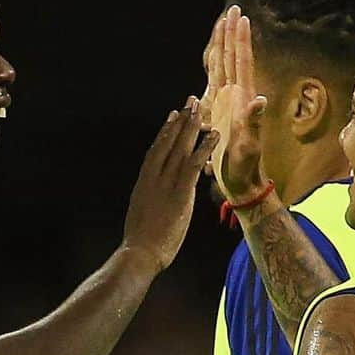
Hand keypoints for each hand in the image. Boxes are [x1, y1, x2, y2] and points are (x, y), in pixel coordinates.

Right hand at [123, 100, 218, 271]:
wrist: (140, 253)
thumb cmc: (141, 243)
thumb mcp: (142, 216)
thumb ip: (149, 203)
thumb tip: (152, 202)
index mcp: (144, 183)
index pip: (156, 151)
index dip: (165, 132)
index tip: (172, 117)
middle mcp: (154, 177)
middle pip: (168, 142)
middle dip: (180, 121)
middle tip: (190, 102)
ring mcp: (166, 183)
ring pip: (180, 148)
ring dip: (192, 126)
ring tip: (201, 108)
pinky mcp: (180, 193)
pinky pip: (194, 164)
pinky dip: (204, 148)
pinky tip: (214, 135)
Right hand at [206, 6, 268, 203]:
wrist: (242, 181)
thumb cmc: (245, 166)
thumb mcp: (249, 145)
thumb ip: (253, 122)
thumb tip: (259, 99)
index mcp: (241, 100)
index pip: (241, 63)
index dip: (240, 41)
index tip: (241, 18)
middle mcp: (235, 97)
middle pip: (233, 58)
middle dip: (232, 35)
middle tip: (233, 10)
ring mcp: (227, 103)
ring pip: (224, 67)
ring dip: (224, 45)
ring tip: (224, 23)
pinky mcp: (219, 112)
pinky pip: (215, 84)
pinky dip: (214, 67)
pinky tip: (214, 57)